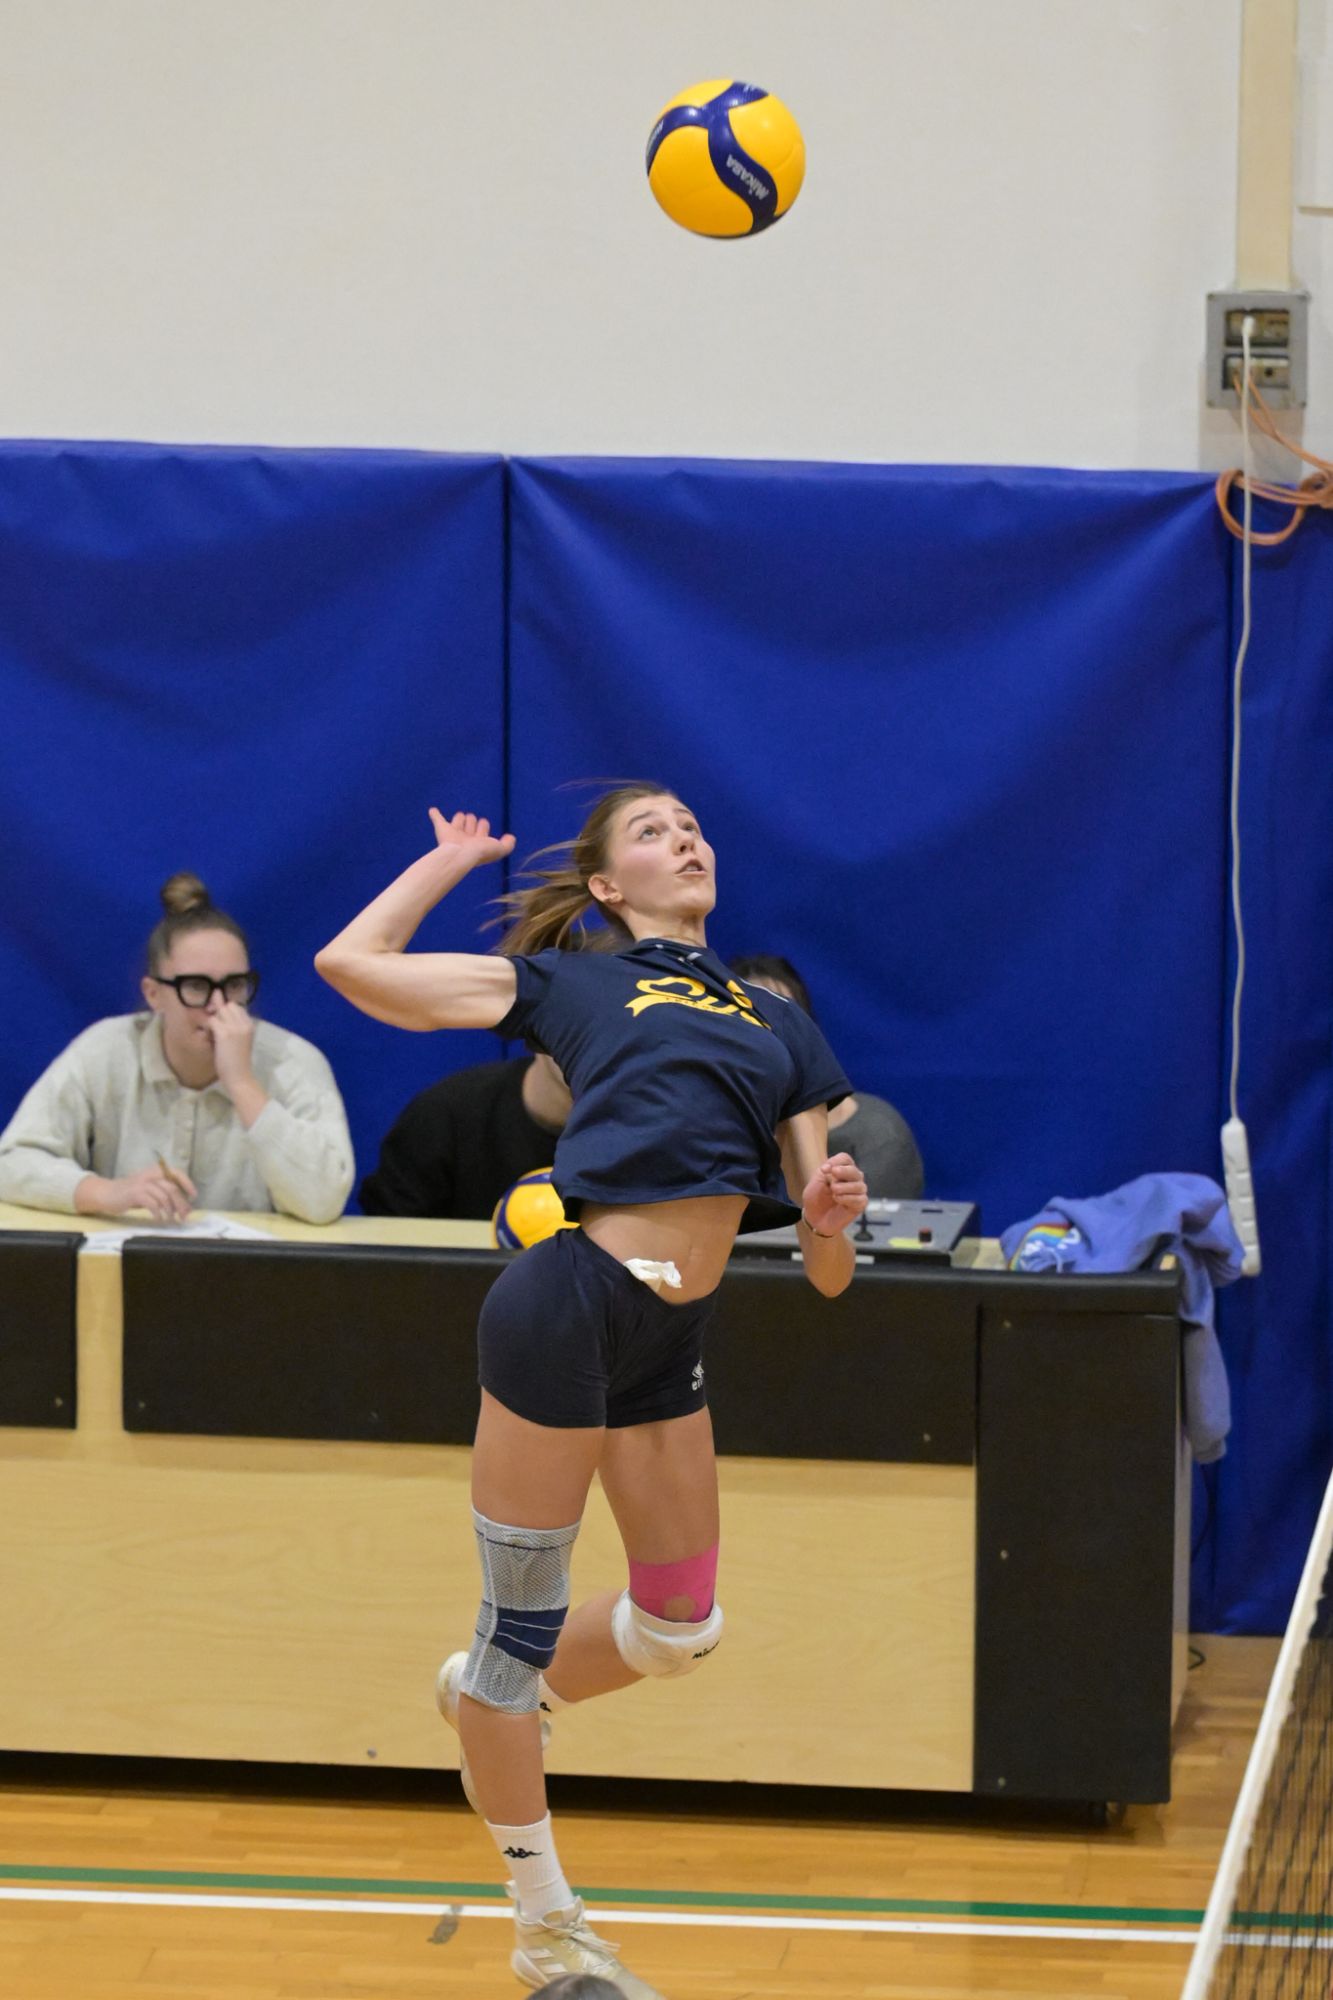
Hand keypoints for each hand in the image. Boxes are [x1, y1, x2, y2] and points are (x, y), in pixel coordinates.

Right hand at [82, 1164, 196, 1221]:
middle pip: (172, 1188)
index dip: (187, 1184)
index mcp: (156, 1171)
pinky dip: (158, 1213)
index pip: (177, 1174)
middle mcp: (150, 1174)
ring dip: (171, 1210)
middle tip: (185, 1215)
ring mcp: (142, 1183)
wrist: (107, 1194)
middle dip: (181, 1203)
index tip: (193, 1196)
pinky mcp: (135, 1193)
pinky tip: (159, 1218)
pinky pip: (152, 1203)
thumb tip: (183, 1207)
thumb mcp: (150, 1190)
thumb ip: (164, 1195)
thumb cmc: (131, 1194)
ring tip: (172, 1219)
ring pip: (164, 1197)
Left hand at [203, 1000, 257, 1094]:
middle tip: (214, 1028)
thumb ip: (232, 1024)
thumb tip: (220, 1008)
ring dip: (213, 1021)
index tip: (219, 1022)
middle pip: (228, 1005)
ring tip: (213, 1036)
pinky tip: (211, 1039)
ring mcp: (235, 1027)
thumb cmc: (237, 1061)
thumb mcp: (239, 1039)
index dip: (226, 1010)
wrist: (239, 1077)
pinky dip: (208, 1028)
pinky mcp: (224, 1033)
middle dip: (218, 1013)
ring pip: (219, 1011)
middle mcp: (244, 1023)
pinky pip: (211, 1021)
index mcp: (250, 1024)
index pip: (236, 1006)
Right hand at [428, 808, 515, 872]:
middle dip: (472, 821)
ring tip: (461, 820)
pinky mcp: (442, 829)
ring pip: (458, 819)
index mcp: (478, 841)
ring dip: (460, 818)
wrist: (460, 855)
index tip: (483, 827)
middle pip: (470, 822)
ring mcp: (453, 833)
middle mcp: (465, 837)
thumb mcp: (499, 849)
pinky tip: (432, 810)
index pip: (482, 828)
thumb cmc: (479, 853)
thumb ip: (508, 845)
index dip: (483, 826)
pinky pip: (438, 820)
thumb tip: (511, 837)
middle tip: (471, 823)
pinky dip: (435, 815)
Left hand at [800, 1153, 868, 1236]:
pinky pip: (860, 1198)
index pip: (845, 1159)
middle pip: (854, 1170)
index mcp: (842, 1169)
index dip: (835, 1163)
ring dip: (843, 1188)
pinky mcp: (861, 1204)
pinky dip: (847, 1199)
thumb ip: (827, 1169)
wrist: (815, 1217)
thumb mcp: (817, 1179)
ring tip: (833, 1193)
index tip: (824, 1170)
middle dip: (842, 1174)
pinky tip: (838, 1200)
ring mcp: (858, 1191)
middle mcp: (853, 1178)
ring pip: (859, 1185)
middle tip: (831, 1182)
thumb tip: (834, 1168)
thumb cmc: (816, 1197)